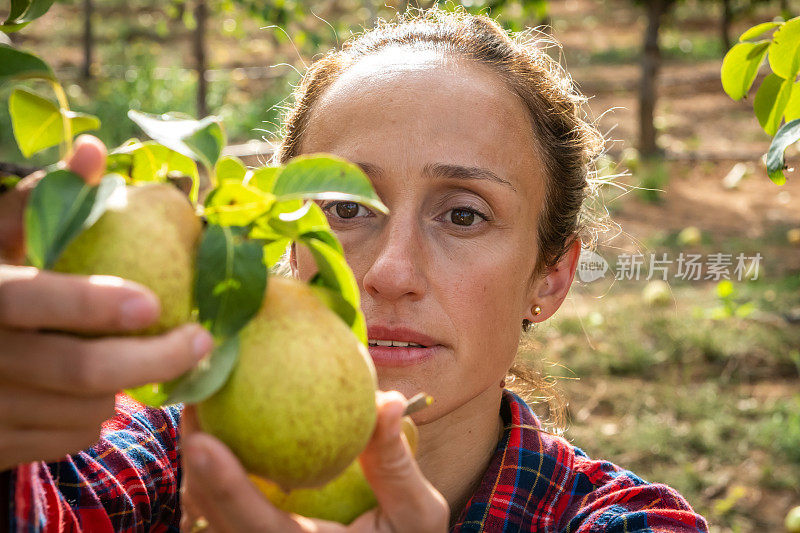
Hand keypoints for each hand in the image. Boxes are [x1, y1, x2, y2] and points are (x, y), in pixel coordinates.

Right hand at [0, 136, 213, 470]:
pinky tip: (101, 390)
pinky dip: (97, 417)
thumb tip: (93, 149)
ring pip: (81, 408)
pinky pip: (67, 439)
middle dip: (154, 360)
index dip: (93, 302)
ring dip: (126, 386)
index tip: (155, 302)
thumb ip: (38, 202)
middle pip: (79, 369)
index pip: (32, 301)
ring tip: (142, 358)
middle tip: (201, 342)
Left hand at [180, 391, 449, 531]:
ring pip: (206, 515)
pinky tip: (222, 429)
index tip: (202, 441)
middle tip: (195, 398)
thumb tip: (385, 400)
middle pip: (211, 517)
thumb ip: (396, 465)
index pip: (255, 525)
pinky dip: (212, 473)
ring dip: (198, 464)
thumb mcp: (416, 515)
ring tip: (201, 404)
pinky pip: (220, 511)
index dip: (224, 485)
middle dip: (195, 461)